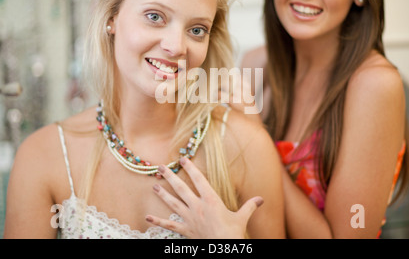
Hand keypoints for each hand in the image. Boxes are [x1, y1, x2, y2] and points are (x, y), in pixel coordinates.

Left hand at [145, 157, 263, 238]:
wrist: (224, 249)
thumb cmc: (233, 234)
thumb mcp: (242, 218)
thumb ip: (250, 206)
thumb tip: (261, 199)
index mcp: (211, 200)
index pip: (199, 179)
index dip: (190, 168)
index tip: (182, 159)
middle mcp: (197, 206)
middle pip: (181, 188)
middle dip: (170, 177)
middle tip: (160, 167)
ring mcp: (189, 218)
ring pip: (173, 203)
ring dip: (163, 194)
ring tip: (154, 186)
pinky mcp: (185, 230)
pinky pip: (169, 225)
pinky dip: (158, 221)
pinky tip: (147, 217)